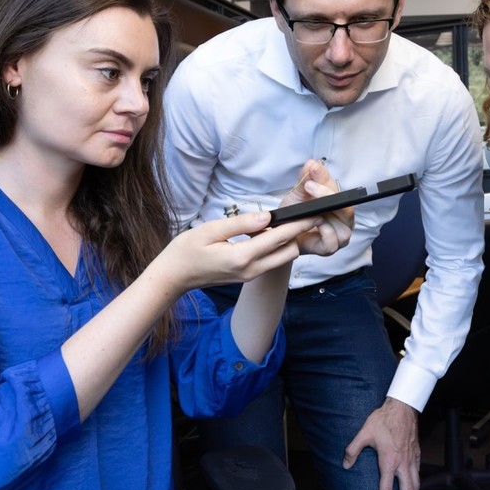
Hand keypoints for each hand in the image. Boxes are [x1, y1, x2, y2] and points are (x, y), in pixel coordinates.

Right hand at [164, 210, 320, 290]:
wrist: (174, 277)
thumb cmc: (186, 251)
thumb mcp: (210, 230)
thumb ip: (241, 223)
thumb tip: (267, 216)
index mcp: (241, 257)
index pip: (279, 238)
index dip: (299, 224)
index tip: (315, 212)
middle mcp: (251, 270)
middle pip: (288, 251)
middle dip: (299, 233)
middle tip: (303, 213)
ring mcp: (250, 275)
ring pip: (282, 258)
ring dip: (288, 241)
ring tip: (288, 220)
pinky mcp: (247, 275)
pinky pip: (270, 260)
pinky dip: (276, 247)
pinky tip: (271, 231)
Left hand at [280, 159, 353, 255]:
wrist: (283, 233)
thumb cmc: (296, 212)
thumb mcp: (299, 192)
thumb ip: (307, 178)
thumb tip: (312, 164)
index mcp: (340, 203)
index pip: (339, 189)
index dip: (326, 181)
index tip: (312, 171)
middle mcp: (344, 219)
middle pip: (345, 208)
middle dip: (326, 196)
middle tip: (308, 186)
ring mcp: (339, 235)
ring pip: (342, 226)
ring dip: (326, 216)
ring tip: (309, 209)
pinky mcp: (329, 248)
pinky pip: (333, 242)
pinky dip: (325, 234)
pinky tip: (315, 226)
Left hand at [343, 397, 419, 489]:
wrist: (402, 407)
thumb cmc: (384, 419)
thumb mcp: (364, 433)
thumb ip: (353, 450)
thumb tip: (345, 464)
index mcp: (389, 461)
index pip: (386, 488)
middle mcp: (403, 463)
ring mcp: (411, 458)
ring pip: (416, 482)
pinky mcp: (417, 452)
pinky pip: (418, 471)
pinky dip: (417, 480)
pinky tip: (414, 482)